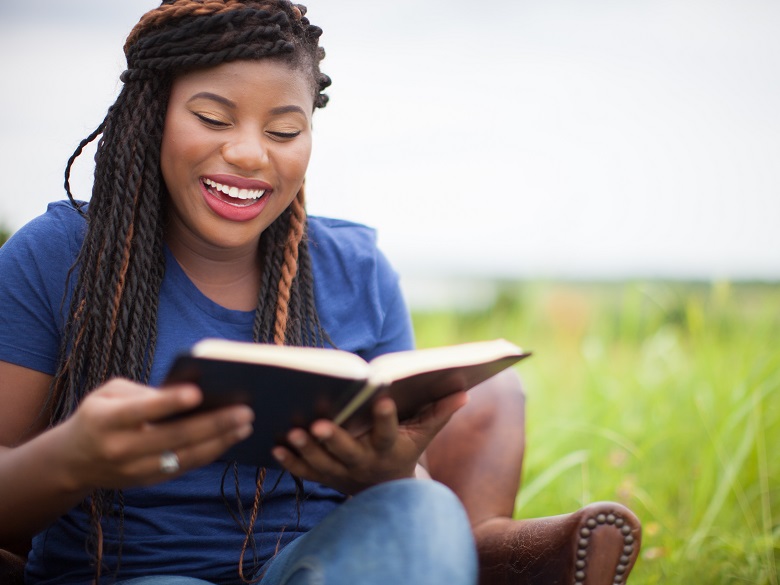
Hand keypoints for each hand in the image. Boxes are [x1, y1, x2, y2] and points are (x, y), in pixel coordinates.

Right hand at [50, 378, 253, 491]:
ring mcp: (135, 470)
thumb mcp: (108, 394)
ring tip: (246, 424)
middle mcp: (120, 448)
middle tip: (245, 410)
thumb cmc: (99, 415)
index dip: (170, 402)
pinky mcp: (148, 481)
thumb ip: (143, 392)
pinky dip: (210, 453)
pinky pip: (184, 467)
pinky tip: (230, 438)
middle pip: (174, 437)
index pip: (142, 410)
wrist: (73, 461)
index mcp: (106, 420)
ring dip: (220, 441)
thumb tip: (188, 392)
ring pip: (185, 457)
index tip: (198, 392)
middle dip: (213, 423)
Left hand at [271, 391, 467, 494]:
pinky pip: (306, 472)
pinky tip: (276, 447)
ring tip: (291, 432)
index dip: (385, 418)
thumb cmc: (407, 448)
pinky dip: (291, 462)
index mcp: (390, 448)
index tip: (381, 397)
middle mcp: (365, 463)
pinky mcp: (325, 477)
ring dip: (306, 450)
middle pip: (348, 453)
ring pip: (322, 464)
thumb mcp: (425, 433)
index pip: (389, 433)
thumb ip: (440, 412)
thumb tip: (464, 390)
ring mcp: (342, 473)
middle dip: (334, 439)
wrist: (387, 489)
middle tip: (319, 423)